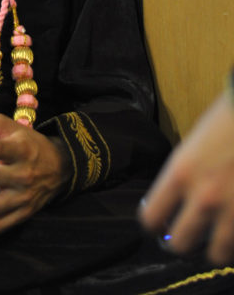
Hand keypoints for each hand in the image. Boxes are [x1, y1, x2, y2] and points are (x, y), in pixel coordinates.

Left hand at [139, 92, 233, 264]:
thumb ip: (184, 177)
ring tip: (217, 238)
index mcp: (180, 174)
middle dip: (181, 242)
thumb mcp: (193, 147)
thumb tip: (179, 204)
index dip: (154, 224)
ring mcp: (233, 212)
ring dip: (215, 248)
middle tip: (187, 236)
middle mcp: (204, 198)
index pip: (151, 218)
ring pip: (216, 255)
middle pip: (180, 245)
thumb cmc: (226, 121)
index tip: (158, 224)